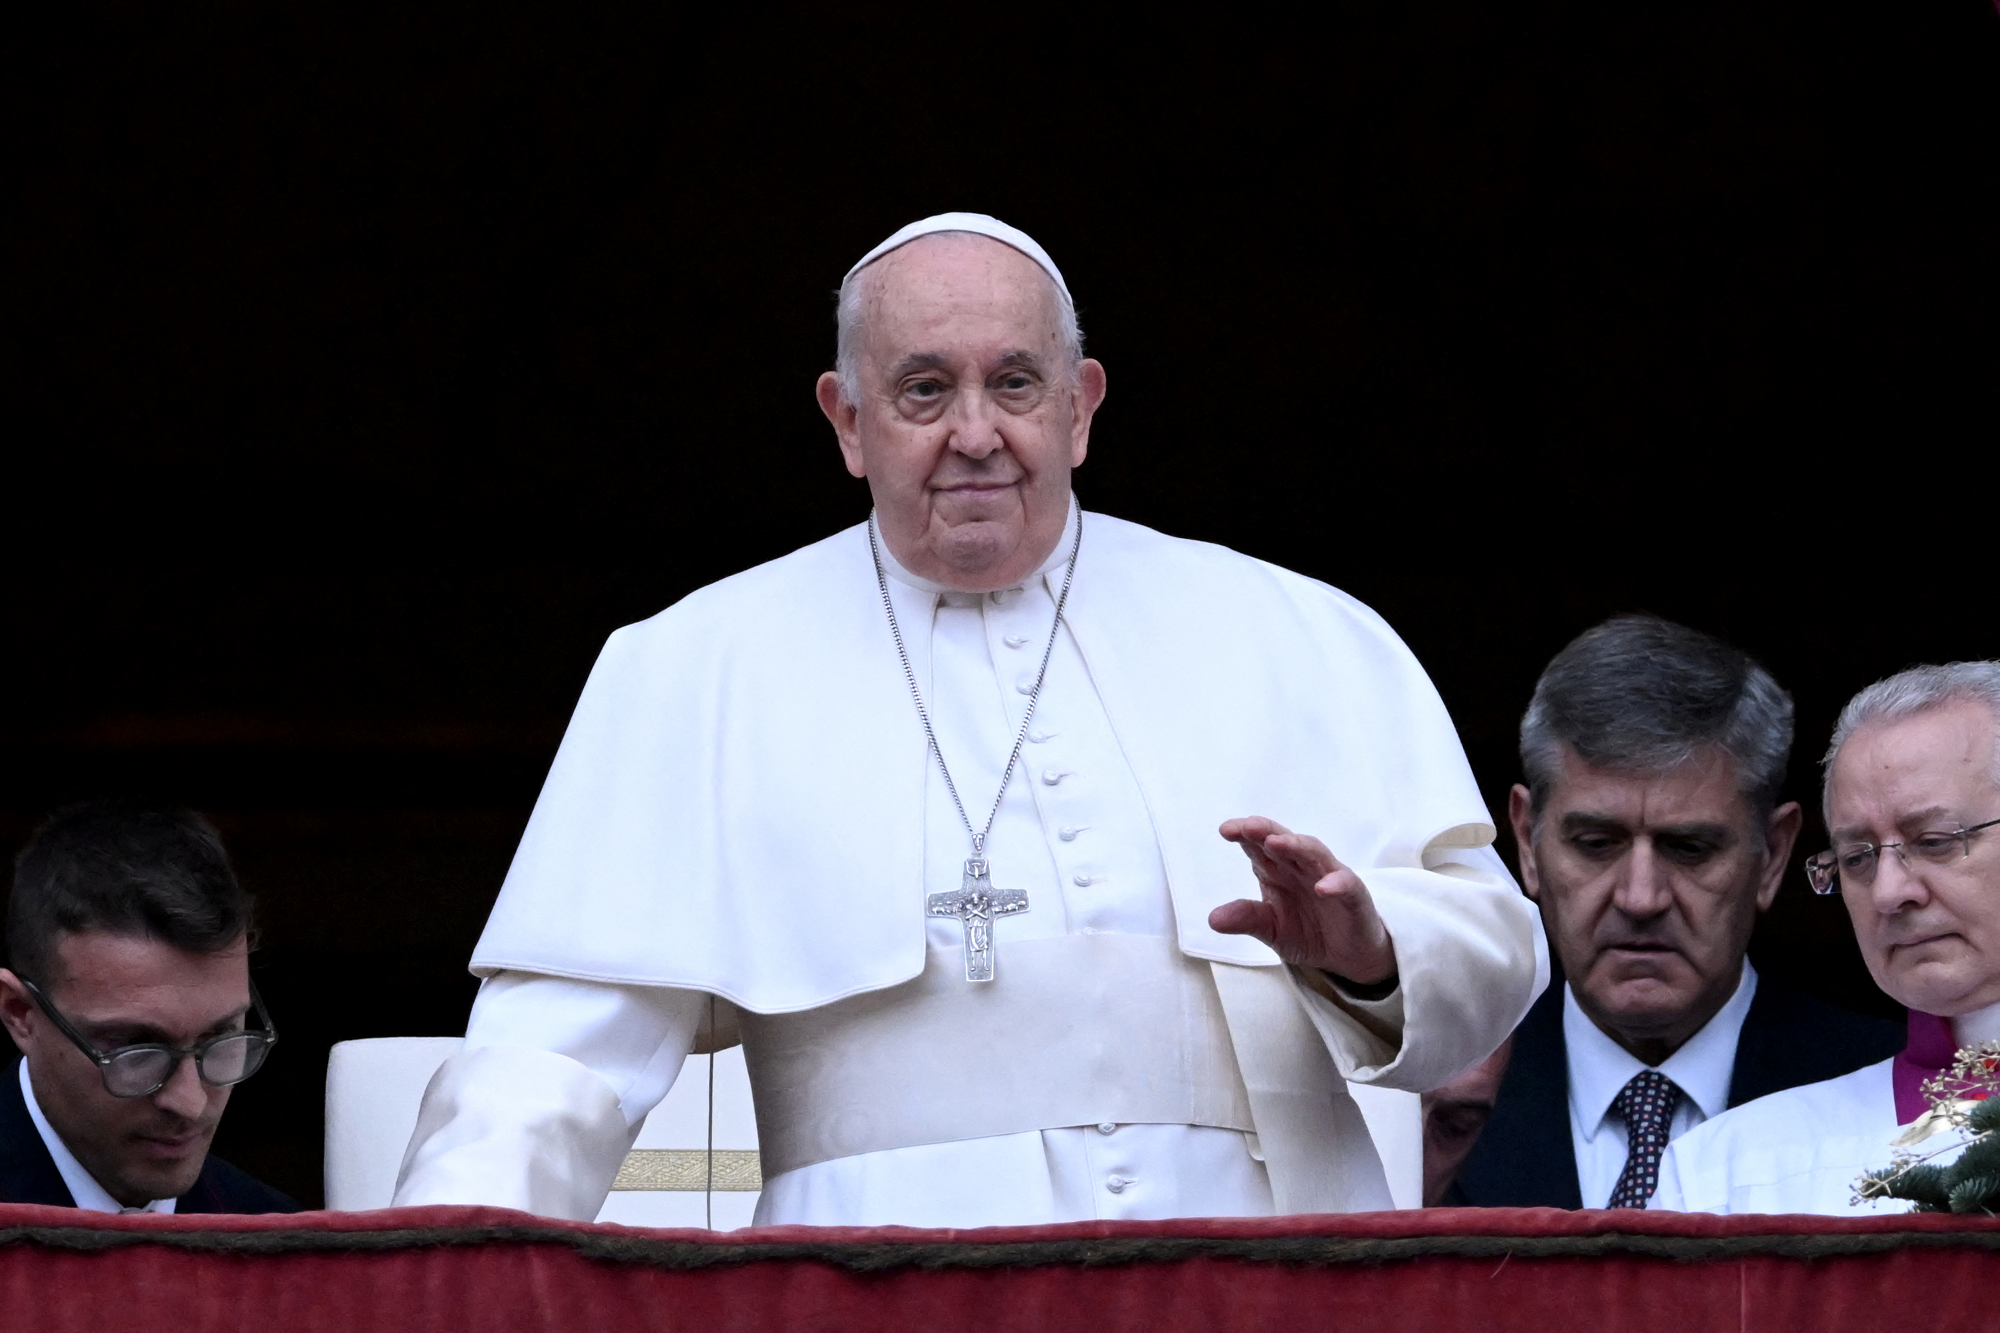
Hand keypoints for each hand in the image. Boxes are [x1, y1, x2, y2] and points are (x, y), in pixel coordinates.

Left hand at [1208, 817, 1396, 985]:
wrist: (1348, 955)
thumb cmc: (1309, 931)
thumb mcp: (1272, 929)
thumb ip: (1247, 919)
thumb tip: (1213, 919)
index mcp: (1278, 870)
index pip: (1259, 845)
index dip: (1244, 834)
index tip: (1226, 830)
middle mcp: (1302, 867)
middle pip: (1284, 841)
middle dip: (1266, 830)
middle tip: (1247, 827)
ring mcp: (1329, 878)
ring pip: (1314, 853)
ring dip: (1296, 846)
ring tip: (1277, 843)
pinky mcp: (1354, 896)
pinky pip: (1347, 885)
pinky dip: (1336, 883)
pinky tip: (1323, 887)